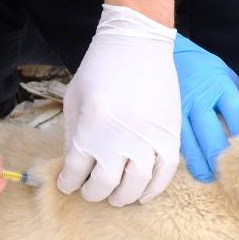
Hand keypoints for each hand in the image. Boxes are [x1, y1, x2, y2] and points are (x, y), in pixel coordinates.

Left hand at [58, 4, 180, 204]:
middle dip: (93, 193)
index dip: (68, 183)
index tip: (69, 183)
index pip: (74, 173)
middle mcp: (118, 139)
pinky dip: (153, 188)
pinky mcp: (170, 135)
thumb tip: (74, 168)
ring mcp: (147, 138)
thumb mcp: (74, 100)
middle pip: (104, 185)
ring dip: (123, 197)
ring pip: (135, 185)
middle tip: (92, 191)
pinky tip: (143, 193)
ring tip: (116, 197)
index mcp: (89, 129)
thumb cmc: (100, 68)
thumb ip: (72, 136)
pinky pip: (164, 173)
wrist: (137, 42)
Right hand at [174, 35, 238, 182]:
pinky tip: (188, 166)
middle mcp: (199, 99)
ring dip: (200, 164)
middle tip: (231, 177)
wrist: (166, 52)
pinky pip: (174, 142)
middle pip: (213, 137)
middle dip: (222, 160)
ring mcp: (178, 110)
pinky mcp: (163, 118)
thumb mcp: (225, 76)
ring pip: (190, 145)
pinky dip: (183, 156)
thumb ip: (236, 98)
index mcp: (220, 86)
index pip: (236, 117)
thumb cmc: (202, 68)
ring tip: (208, 177)